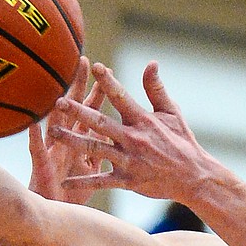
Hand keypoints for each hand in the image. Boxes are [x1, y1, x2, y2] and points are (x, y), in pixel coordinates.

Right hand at [27, 57, 104, 204]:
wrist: (59, 217)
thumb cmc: (74, 194)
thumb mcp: (92, 170)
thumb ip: (101, 150)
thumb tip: (114, 136)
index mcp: (81, 141)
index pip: (92, 111)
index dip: (98, 92)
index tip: (105, 69)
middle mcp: (66, 142)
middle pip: (74, 109)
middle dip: (79, 86)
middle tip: (83, 61)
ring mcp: (53, 152)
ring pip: (55, 125)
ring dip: (57, 107)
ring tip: (59, 86)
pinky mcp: (43, 167)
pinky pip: (38, 151)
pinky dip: (35, 138)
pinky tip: (33, 124)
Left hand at [46, 61, 223, 203]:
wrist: (193, 177)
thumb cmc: (182, 142)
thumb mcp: (172, 113)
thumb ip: (156, 89)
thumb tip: (150, 63)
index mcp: (143, 120)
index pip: (122, 96)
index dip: (108, 81)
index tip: (94, 66)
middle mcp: (133, 139)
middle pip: (100, 122)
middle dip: (78, 112)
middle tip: (58, 102)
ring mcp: (129, 160)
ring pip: (95, 149)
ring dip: (72, 141)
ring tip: (53, 133)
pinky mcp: (127, 180)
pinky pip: (101, 181)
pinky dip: (82, 182)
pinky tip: (64, 183)